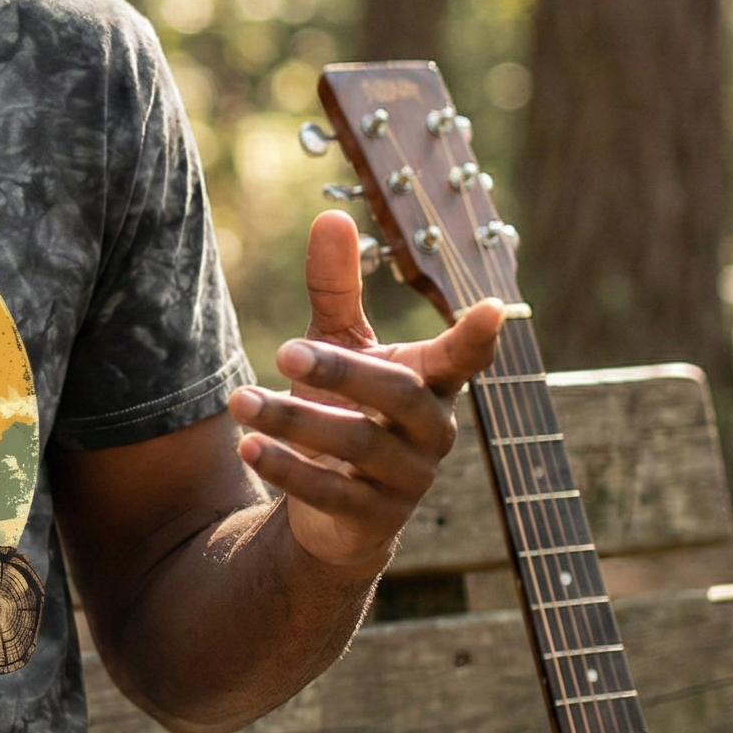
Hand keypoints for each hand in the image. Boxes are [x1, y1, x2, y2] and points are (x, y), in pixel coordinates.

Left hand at [227, 211, 503, 571]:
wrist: (337, 508)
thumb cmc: (346, 405)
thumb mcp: (339, 343)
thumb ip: (337, 288)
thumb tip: (329, 216)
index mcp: (431, 383)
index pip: (463, 358)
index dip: (478, 336)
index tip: (492, 308)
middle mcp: (430, 430)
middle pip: (395, 394)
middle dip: (341, 371)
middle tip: (284, 348)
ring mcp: (407, 478)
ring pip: (355, 442)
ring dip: (293, 419)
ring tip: (239, 399)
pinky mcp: (372, 516)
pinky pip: (330, 490)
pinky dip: (286, 468)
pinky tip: (248, 445)